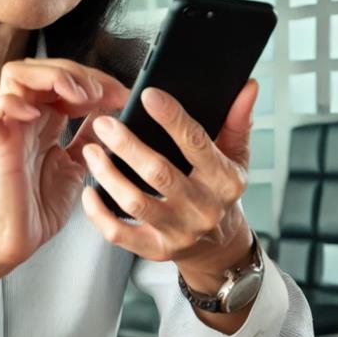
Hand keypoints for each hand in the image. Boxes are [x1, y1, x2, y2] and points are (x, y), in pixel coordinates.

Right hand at [0, 57, 128, 274]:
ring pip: (15, 74)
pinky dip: (11, 102)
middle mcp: (27, 117)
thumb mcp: (82, 163)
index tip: (123, 94)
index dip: (96, 77)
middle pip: (43, 67)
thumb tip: (116, 113)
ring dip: (51, 77)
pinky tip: (38, 113)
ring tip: (77, 96)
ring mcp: (10, 127)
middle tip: (102, 92)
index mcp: (47, 119)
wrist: (18, 240)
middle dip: (79, 72)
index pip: (66, 76)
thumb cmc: (41, 205)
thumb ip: (94, 137)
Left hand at [81, 79, 258, 274]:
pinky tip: (90, 191)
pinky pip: (120, 234)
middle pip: (158, 173)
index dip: (171, 117)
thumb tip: (248, 87)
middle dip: (127, 145)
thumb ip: (238, 120)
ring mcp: (178, 231)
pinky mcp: (156, 250)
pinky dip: (99, 214)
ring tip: (92, 150)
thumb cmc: (221, 191)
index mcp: (224, 180)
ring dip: (108, 174)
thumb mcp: (236, 155)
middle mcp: (203, 207)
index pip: (196, 143)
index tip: (149, 95)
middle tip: (105, 123)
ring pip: (135, 202)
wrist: (219, 245)